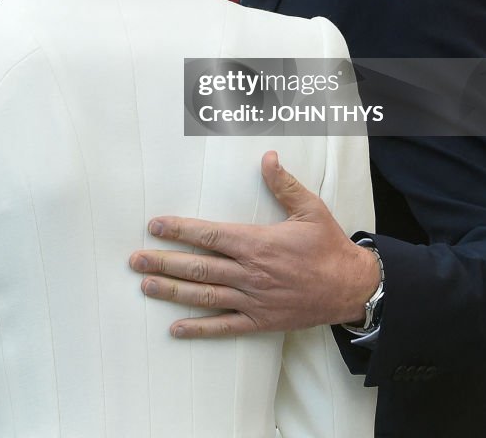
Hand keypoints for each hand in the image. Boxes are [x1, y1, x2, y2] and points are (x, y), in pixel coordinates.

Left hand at [128, 150, 378, 337]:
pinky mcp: (260, 321)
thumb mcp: (310, 209)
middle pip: (198, 266)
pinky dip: (199, 329)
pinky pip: (224, 327)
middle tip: (134, 259)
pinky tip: (176, 329)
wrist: (351, 287)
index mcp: (257, 243)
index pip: (209, 235)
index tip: (155, 225)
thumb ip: (283, 184)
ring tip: (145, 286)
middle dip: (163, 262)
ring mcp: (252, 300)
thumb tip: (266, 157)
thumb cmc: (329, 246)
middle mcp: (249, 273)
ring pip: (204, 296)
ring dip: (172, 292)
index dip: (179, 230)